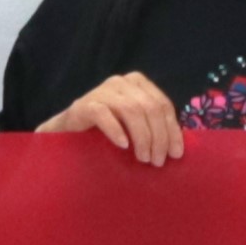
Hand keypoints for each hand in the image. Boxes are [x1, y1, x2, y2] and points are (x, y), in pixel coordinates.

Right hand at [39, 74, 183, 167]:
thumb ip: (153, 127)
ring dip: (141, 137)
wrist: (67, 132)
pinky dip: (116, 131)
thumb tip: (178, 148)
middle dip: (158, 137)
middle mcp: (121, 82)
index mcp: (138, 83)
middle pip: (150, 108)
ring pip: (131, 110)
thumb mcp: (134, 126)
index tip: (176, 154)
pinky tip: (123, 146)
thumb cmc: (105, 131)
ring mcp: (101, 91)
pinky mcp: (84, 104)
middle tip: (157, 161)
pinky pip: (104, 115)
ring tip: (143, 158)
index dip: (172, 130)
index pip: (163, 105)